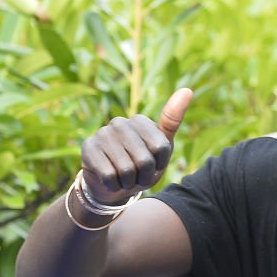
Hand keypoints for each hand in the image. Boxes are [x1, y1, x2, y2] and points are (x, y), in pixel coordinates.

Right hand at [79, 88, 192, 203]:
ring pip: (126, 170)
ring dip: (129, 183)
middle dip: (144, 177)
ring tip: (125, 179)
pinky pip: (109, 176)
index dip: (160, 164)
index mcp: (141, 121)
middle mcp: (120, 123)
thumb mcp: (161, 147)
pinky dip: (114, 186)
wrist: (112, 185)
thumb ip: (172, 121)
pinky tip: (111, 181)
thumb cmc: (141, 166)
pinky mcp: (88, 148)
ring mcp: (102, 134)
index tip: (153, 164)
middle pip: (144, 161)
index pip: (161, 148)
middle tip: (137, 176)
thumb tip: (187, 90)